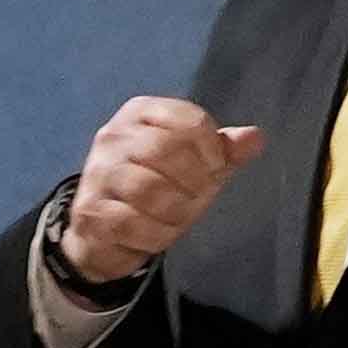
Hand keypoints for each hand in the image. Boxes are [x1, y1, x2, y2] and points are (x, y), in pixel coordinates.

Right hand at [58, 98, 268, 284]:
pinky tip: (159, 234)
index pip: (189, 120)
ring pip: (149, 189)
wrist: (103, 229)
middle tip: (198, 196)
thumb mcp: (194, 164)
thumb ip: (223, 150)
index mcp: (141, 113)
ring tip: (179, 217)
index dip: (212, 149)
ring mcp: (99, 173)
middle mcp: (114, 136)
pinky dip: (156, 235)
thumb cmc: (157, 186)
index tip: (215, 168)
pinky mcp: (92, 211)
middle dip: (194, 181)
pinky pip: (132, 223)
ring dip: (177, 211)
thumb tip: (256, 138)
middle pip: (166, 151)